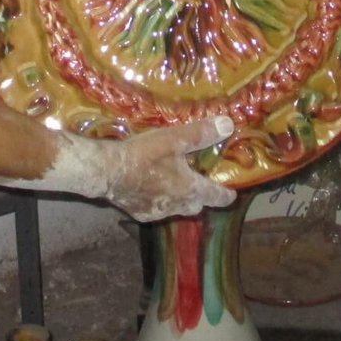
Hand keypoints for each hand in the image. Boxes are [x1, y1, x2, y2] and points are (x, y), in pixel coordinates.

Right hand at [97, 115, 236, 221]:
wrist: (108, 172)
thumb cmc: (144, 154)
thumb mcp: (174, 139)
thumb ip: (201, 133)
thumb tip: (229, 125)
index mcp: (190, 189)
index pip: (216, 196)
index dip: (226, 194)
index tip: (232, 193)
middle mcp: (178, 206)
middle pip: (197, 206)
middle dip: (200, 197)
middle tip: (198, 182)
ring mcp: (158, 213)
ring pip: (176, 209)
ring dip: (178, 199)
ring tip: (172, 183)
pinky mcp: (141, 215)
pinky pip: (157, 210)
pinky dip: (158, 201)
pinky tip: (150, 189)